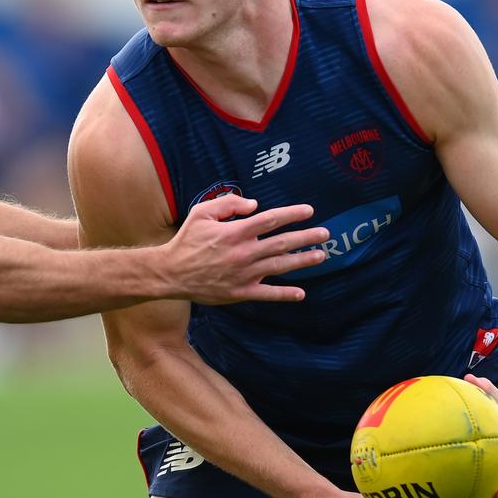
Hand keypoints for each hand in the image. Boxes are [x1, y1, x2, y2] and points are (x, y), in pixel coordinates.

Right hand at [163, 195, 327, 303]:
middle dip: (307, 237)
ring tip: (322, 255)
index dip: (292, 214)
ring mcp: (245, 274)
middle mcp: (244, 252)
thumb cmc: (187, 240)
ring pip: (280, 266)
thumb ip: (228, 204)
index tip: (309, 211)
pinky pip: (268, 294)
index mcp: (236, 232)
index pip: (271, 220)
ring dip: (303, 261)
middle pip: (282, 242)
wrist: (171, 272)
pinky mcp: (241, 291)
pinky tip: (301, 293)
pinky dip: (285, 294)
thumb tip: (255, 205)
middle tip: (325, 233)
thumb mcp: (201, 212)